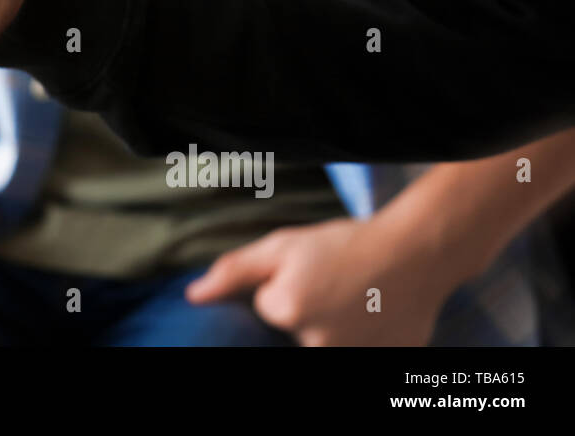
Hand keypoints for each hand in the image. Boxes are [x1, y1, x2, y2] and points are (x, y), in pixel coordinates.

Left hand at [185, 217, 457, 345]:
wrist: (416, 252)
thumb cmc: (345, 244)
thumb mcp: (283, 245)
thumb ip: (235, 271)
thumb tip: (193, 296)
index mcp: (287, 309)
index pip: (267, 308)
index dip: (284, 288)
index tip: (311, 274)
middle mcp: (316, 344)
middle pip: (296, 334)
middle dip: (308, 312)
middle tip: (336, 287)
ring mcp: (351, 360)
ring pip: (323, 345)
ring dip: (334, 330)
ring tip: (356, 303)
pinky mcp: (383, 366)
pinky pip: (356, 353)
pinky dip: (360, 340)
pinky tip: (373, 319)